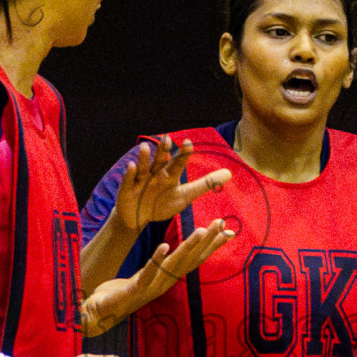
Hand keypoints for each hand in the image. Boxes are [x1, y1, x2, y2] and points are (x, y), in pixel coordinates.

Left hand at [80, 218, 234, 334]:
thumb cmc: (120, 294)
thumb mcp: (144, 277)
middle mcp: (163, 283)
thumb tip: (169, 252)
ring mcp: (151, 287)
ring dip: (189, 247)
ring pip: (174, 265)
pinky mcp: (134, 290)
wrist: (99, 314)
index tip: (229, 231)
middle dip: (208, 241)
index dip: (212, 246)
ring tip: (202, 231)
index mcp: (167, 278)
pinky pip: (148, 274)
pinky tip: (163, 246)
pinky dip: (156, 260)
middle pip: (191, 260)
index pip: (195, 260)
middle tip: (222, 223)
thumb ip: (158, 266)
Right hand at [113, 135, 231, 231]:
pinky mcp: (127, 188)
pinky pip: (129, 179)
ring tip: (146, 148)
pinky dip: (130, 173)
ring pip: (143, 166)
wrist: (140, 216)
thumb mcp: (186, 195)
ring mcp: (140, 179)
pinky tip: (133, 166)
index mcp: (170, 174)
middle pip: (159, 160)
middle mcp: (155, 173)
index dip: (183, 153)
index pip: (178, 162)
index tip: (188, 143)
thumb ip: (206, 184)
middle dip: (162, 150)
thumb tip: (230, 173)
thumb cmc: (163, 203)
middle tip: (166, 139)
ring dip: (144, 157)